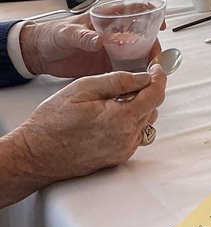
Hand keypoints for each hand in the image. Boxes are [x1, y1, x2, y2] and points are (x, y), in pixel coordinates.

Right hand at [10, 64, 166, 190]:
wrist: (34, 155)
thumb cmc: (52, 122)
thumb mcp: (83, 88)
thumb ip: (118, 81)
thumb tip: (143, 77)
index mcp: (121, 119)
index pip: (155, 95)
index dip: (159, 77)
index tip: (156, 68)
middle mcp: (126, 138)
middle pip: (152, 108)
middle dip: (147, 91)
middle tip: (132, 80)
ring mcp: (122, 150)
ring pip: (145, 122)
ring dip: (138, 107)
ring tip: (116, 99)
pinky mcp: (116, 158)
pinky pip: (134, 136)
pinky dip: (130, 122)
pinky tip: (110, 116)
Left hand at [18, 15, 161, 78]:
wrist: (39, 53)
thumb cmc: (51, 34)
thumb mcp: (65, 32)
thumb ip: (81, 36)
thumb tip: (98, 41)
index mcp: (105, 18)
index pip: (134, 11)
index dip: (151, 14)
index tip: (161, 23)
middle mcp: (113, 33)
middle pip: (141, 35)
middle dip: (153, 44)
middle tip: (156, 57)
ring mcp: (111, 50)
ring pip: (137, 53)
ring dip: (147, 60)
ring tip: (153, 71)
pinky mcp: (106, 66)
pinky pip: (125, 69)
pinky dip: (135, 75)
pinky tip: (140, 81)